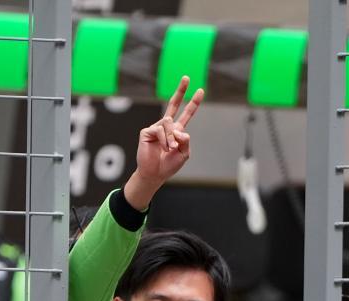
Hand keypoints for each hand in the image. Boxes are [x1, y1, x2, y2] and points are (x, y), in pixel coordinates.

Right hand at [123, 75, 202, 210]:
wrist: (154, 174)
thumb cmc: (168, 165)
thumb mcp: (184, 154)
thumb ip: (185, 141)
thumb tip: (180, 129)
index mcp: (177, 131)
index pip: (186, 114)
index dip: (193, 103)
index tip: (200, 90)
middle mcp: (166, 126)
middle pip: (173, 104)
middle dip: (181, 91)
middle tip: (187, 77)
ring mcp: (156, 127)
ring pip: (169, 122)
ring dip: (172, 138)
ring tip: (170, 149)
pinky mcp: (147, 131)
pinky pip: (160, 129)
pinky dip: (164, 140)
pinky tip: (163, 148)